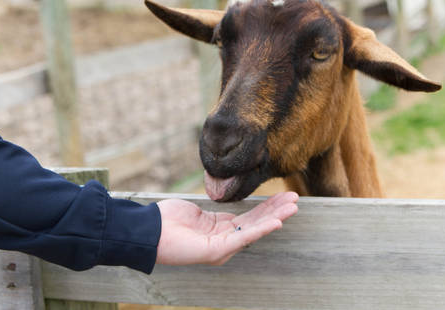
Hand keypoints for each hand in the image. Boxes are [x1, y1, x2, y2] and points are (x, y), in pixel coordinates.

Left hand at [155, 191, 298, 265]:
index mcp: (221, 230)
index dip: (267, 207)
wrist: (149, 230)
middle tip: (295, 199)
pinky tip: (277, 221)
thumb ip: (215, 211)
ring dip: (275, 217)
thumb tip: (225, 201)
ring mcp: (222, 247)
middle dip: (277, 210)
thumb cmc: (168, 220)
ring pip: (254, 230)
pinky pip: (243, 237)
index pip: (250, 218)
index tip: (283, 196)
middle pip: (256, 223)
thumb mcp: (198, 212)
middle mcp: (225, 240)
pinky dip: (262, 229)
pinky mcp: (217, 249)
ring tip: (293, 207)